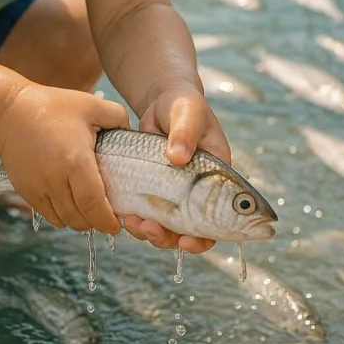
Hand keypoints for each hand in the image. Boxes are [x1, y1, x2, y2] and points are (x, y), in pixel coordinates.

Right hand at [0, 82, 129, 234]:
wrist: (9, 112)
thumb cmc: (52, 106)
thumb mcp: (91, 104)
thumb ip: (118, 117)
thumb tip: (131, 132)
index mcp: (76, 162)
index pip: (94, 205)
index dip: (107, 221)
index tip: (116, 224)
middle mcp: (56, 180)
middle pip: (80, 219)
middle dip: (96, 222)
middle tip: (106, 214)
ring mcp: (39, 188)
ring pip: (64, 221)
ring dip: (79, 220)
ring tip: (88, 210)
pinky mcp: (26, 191)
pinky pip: (48, 215)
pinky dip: (62, 215)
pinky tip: (69, 203)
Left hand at [123, 86, 229, 255]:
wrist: (162, 102)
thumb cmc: (183, 106)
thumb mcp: (188, 113)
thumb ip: (185, 132)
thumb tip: (177, 156)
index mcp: (217, 178)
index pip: (219, 218)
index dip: (206, 237)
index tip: (186, 241)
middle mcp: (199, 192)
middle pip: (190, 230)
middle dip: (170, 238)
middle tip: (150, 230)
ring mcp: (176, 193)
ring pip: (167, 227)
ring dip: (151, 233)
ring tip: (133, 224)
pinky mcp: (154, 189)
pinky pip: (148, 214)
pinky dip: (137, 220)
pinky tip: (125, 216)